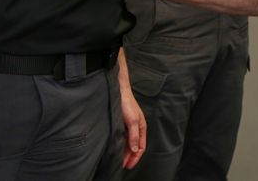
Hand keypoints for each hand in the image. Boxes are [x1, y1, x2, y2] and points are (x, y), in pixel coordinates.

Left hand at [117, 52, 146, 168]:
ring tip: (118, 159)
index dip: (135, 157)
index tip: (128, 165)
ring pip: (128, 143)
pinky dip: (121, 145)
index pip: (140, 147)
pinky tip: (115, 148)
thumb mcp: (131, 120)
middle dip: (129, 157)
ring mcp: (129, 126)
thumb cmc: (127, 103)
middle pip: (134, 146)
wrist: (118, 91)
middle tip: (122, 165)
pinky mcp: (123, 123)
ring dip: (124, 152)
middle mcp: (136, 128)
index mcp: (141, 127)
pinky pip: (123, 138)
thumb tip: (135, 149)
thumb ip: (134, 135)